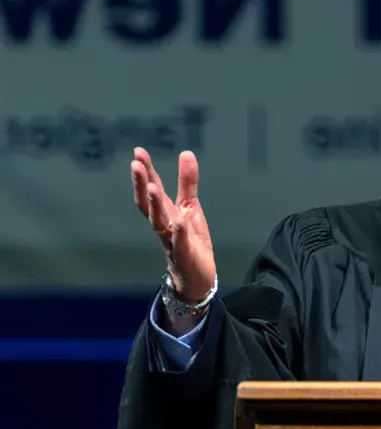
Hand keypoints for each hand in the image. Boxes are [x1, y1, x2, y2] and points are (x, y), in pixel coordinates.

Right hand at [131, 148, 216, 306]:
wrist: (196, 276)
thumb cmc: (189, 240)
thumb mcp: (190, 207)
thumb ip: (187, 183)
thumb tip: (186, 153)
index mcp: (165, 211)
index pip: (151, 188)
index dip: (146, 170)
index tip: (138, 152)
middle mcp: (163, 225)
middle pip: (147, 203)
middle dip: (141, 184)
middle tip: (136, 165)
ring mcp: (171, 240)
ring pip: (159, 222)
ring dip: (155, 205)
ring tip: (153, 187)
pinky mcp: (183, 255)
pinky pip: (179, 243)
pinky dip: (178, 232)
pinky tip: (179, 220)